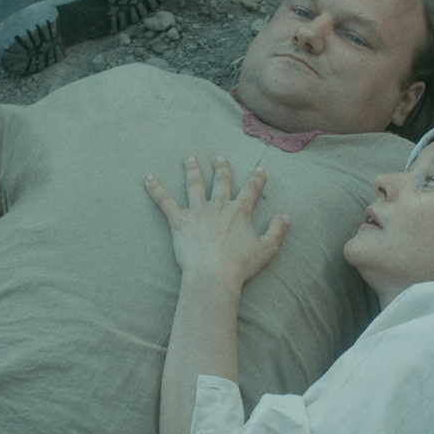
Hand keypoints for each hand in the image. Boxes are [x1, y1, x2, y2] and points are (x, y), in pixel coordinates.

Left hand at [144, 157, 288, 285]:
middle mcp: (219, 206)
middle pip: (221, 181)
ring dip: (192, 170)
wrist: (214, 275)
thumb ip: (278, 230)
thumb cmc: (240, 265)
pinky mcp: (179, 221)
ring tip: (189, 159)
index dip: (257, 179)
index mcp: (240, 211)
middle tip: (220, 159)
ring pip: (194, 185)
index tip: (260, 170)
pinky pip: (165, 202)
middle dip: (222, 169)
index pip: (251, 189)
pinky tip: (147, 178)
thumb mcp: (267, 249)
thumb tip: (286, 215)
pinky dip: (155, 189)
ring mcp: (198, 212)